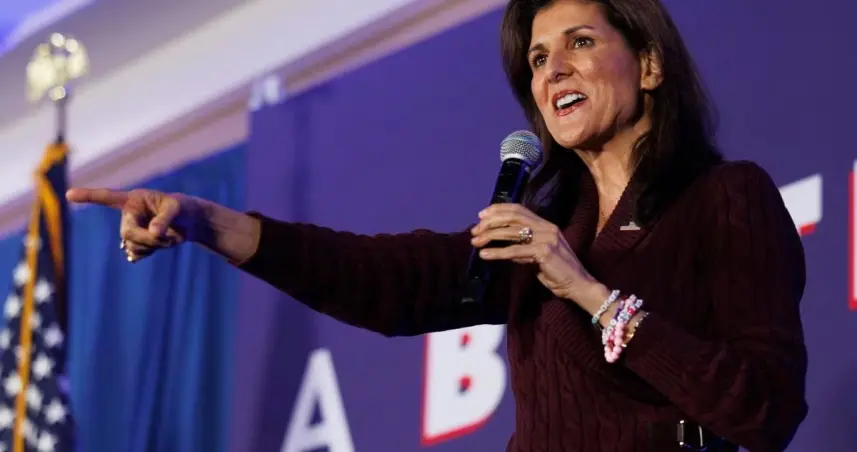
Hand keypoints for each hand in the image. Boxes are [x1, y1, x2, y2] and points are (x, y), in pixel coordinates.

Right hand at [66, 187, 198, 261]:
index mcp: (133, 199)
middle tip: (165, 238)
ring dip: (151, 246)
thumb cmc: (182, 208)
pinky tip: (157, 246)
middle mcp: (128, 214)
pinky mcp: (136, 243)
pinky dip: (148, 253)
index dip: (88, 196)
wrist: (189, 222)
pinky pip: (135, 254)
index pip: (107, 197)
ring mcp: (131, 229)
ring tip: (167, 239)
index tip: (69, 194)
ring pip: (131, 245)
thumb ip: (164, 220)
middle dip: (147, 239)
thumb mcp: (176, 209)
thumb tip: (153, 234)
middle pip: (126, 233)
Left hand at [470, 203, 605, 310]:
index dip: (498, 209)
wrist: (579, 286)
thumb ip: (523, 247)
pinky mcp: (544, 252)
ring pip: (512, 231)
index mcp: (546, 225)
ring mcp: (547, 238)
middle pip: (513, 216)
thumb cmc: (558, 273)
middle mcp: (547, 227)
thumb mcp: (538, 255)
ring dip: (490, 235)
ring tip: (475, 242)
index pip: (519, 209)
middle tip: (475, 230)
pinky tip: (485, 254)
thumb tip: (503, 245)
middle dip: (490, 221)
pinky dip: (497, 252)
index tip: (481, 215)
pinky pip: (515, 251)